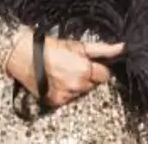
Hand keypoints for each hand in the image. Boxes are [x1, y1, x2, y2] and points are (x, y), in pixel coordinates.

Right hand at [6, 31, 123, 105]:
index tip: (93, 62)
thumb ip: (102, 49)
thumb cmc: (51, 47)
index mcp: (84, 70)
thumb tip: (123, 47)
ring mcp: (65, 96)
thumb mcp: (78, 45)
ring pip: (82, 91)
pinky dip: (67, 90)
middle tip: (76, 64)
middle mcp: (76, 86)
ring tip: (65, 71)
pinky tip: (58, 80)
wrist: (25, 56)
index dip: (100, 68)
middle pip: (93, 84)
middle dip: (89, 75)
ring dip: (78, 84)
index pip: (105, 75)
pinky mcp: (55, 102)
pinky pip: (69, 98)